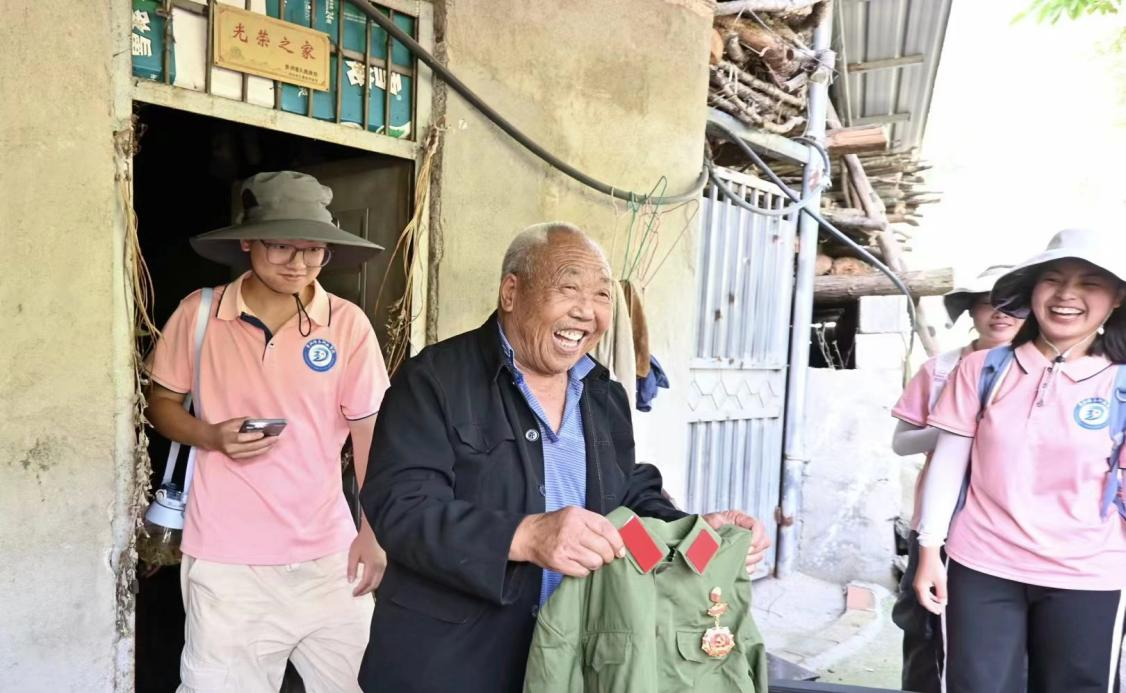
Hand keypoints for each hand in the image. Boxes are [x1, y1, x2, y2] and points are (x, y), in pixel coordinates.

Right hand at [205, 417, 278, 459]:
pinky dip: (260, 451)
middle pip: (250, 447)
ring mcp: (234, 455)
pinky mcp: (237, 458)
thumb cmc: (223, 428)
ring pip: (252, 453)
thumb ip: (244, 421)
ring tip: (274, 442)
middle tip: (275, 438)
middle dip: (264, 443)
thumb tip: (258, 422)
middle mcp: (231, 449)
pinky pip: (251, 455)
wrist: (211, 439)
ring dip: (265, 448)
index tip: (263, 433)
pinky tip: (268, 446)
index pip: (242, 438)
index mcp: (228, 438)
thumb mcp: (231, 422)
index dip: (253, 437)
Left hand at [347, 519, 385, 595]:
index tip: (353, 593)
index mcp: (372, 564)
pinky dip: (373, 583)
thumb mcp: (353, 554)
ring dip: (369, 588)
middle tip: (356, 594)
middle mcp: (380, 567)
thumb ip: (351, 568)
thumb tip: (350, 582)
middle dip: (365, 592)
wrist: (373, 532)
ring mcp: (384, 565)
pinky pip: (380, 577)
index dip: (360, 590)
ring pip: (378, 582)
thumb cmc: (362, 542)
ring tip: (361, 590)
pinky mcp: (385, 563)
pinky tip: (367, 582)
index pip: (366, 582)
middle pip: (374, 584)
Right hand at [509, 506, 625, 577]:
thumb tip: (617, 540)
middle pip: (603, 548)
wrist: (528, 535)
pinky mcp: (558, 561)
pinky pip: (583, 572)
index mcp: (577, 515)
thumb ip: (593, 523)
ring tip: (588, 559)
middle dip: (608, 556)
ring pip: (595, 562)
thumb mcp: (573, 515)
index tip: (620, 550)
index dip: (617, 542)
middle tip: (604, 557)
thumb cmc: (555, 525)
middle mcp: (571, 529)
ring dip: (595, 563)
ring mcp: (564, 546)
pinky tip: (578, 563)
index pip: (606, 529)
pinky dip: (584, 570)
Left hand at [703, 510, 771, 574]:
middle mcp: (748, 533)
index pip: (758, 526)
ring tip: (733, 558)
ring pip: (760, 556)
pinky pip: (753, 567)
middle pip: (764, 542)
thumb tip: (717, 528)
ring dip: (749, 559)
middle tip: (739, 552)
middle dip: (752, 549)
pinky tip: (734, 567)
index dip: (757, 536)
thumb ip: (714, 522)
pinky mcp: (746, 560)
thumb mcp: (708, 521)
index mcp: (741, 520)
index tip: (749, 543)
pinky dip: (746, 569)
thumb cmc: (704, 527)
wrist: (699, 538)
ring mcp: (748, 547)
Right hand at [913, 546, 946, 613]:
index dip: (932, 608)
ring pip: (924, 595)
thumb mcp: (941, 582)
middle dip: (931, 606)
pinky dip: (930, 595)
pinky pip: (924, 590)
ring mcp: (917, 582)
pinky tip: (936, 594)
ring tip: (939, 603)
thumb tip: (943, 602)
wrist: (928, 554)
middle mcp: (917, 586)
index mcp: (920, 588)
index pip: (925, 603)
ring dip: (931, 600)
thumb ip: (942, 594)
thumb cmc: (934, 567)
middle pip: (923, 600)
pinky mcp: (920, 579)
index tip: (940, 612)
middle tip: (940, 610)